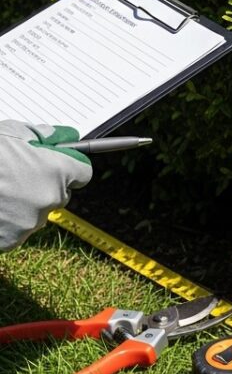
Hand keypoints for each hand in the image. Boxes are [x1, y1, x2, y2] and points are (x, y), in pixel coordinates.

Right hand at [0, 121, 91, 250]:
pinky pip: (17, 230)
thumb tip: (63, 137)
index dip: (68, 166)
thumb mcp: (12, 132)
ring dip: (24, 205)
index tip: (56, 164)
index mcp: (55, 171)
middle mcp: (48, 199)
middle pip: (61, 193)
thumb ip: (42, 135)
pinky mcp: (9, 241)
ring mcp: (28, 223)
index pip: (82, 172)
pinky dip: (6, 222)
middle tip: (16, 176)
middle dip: (45, 185)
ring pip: (37, 213)